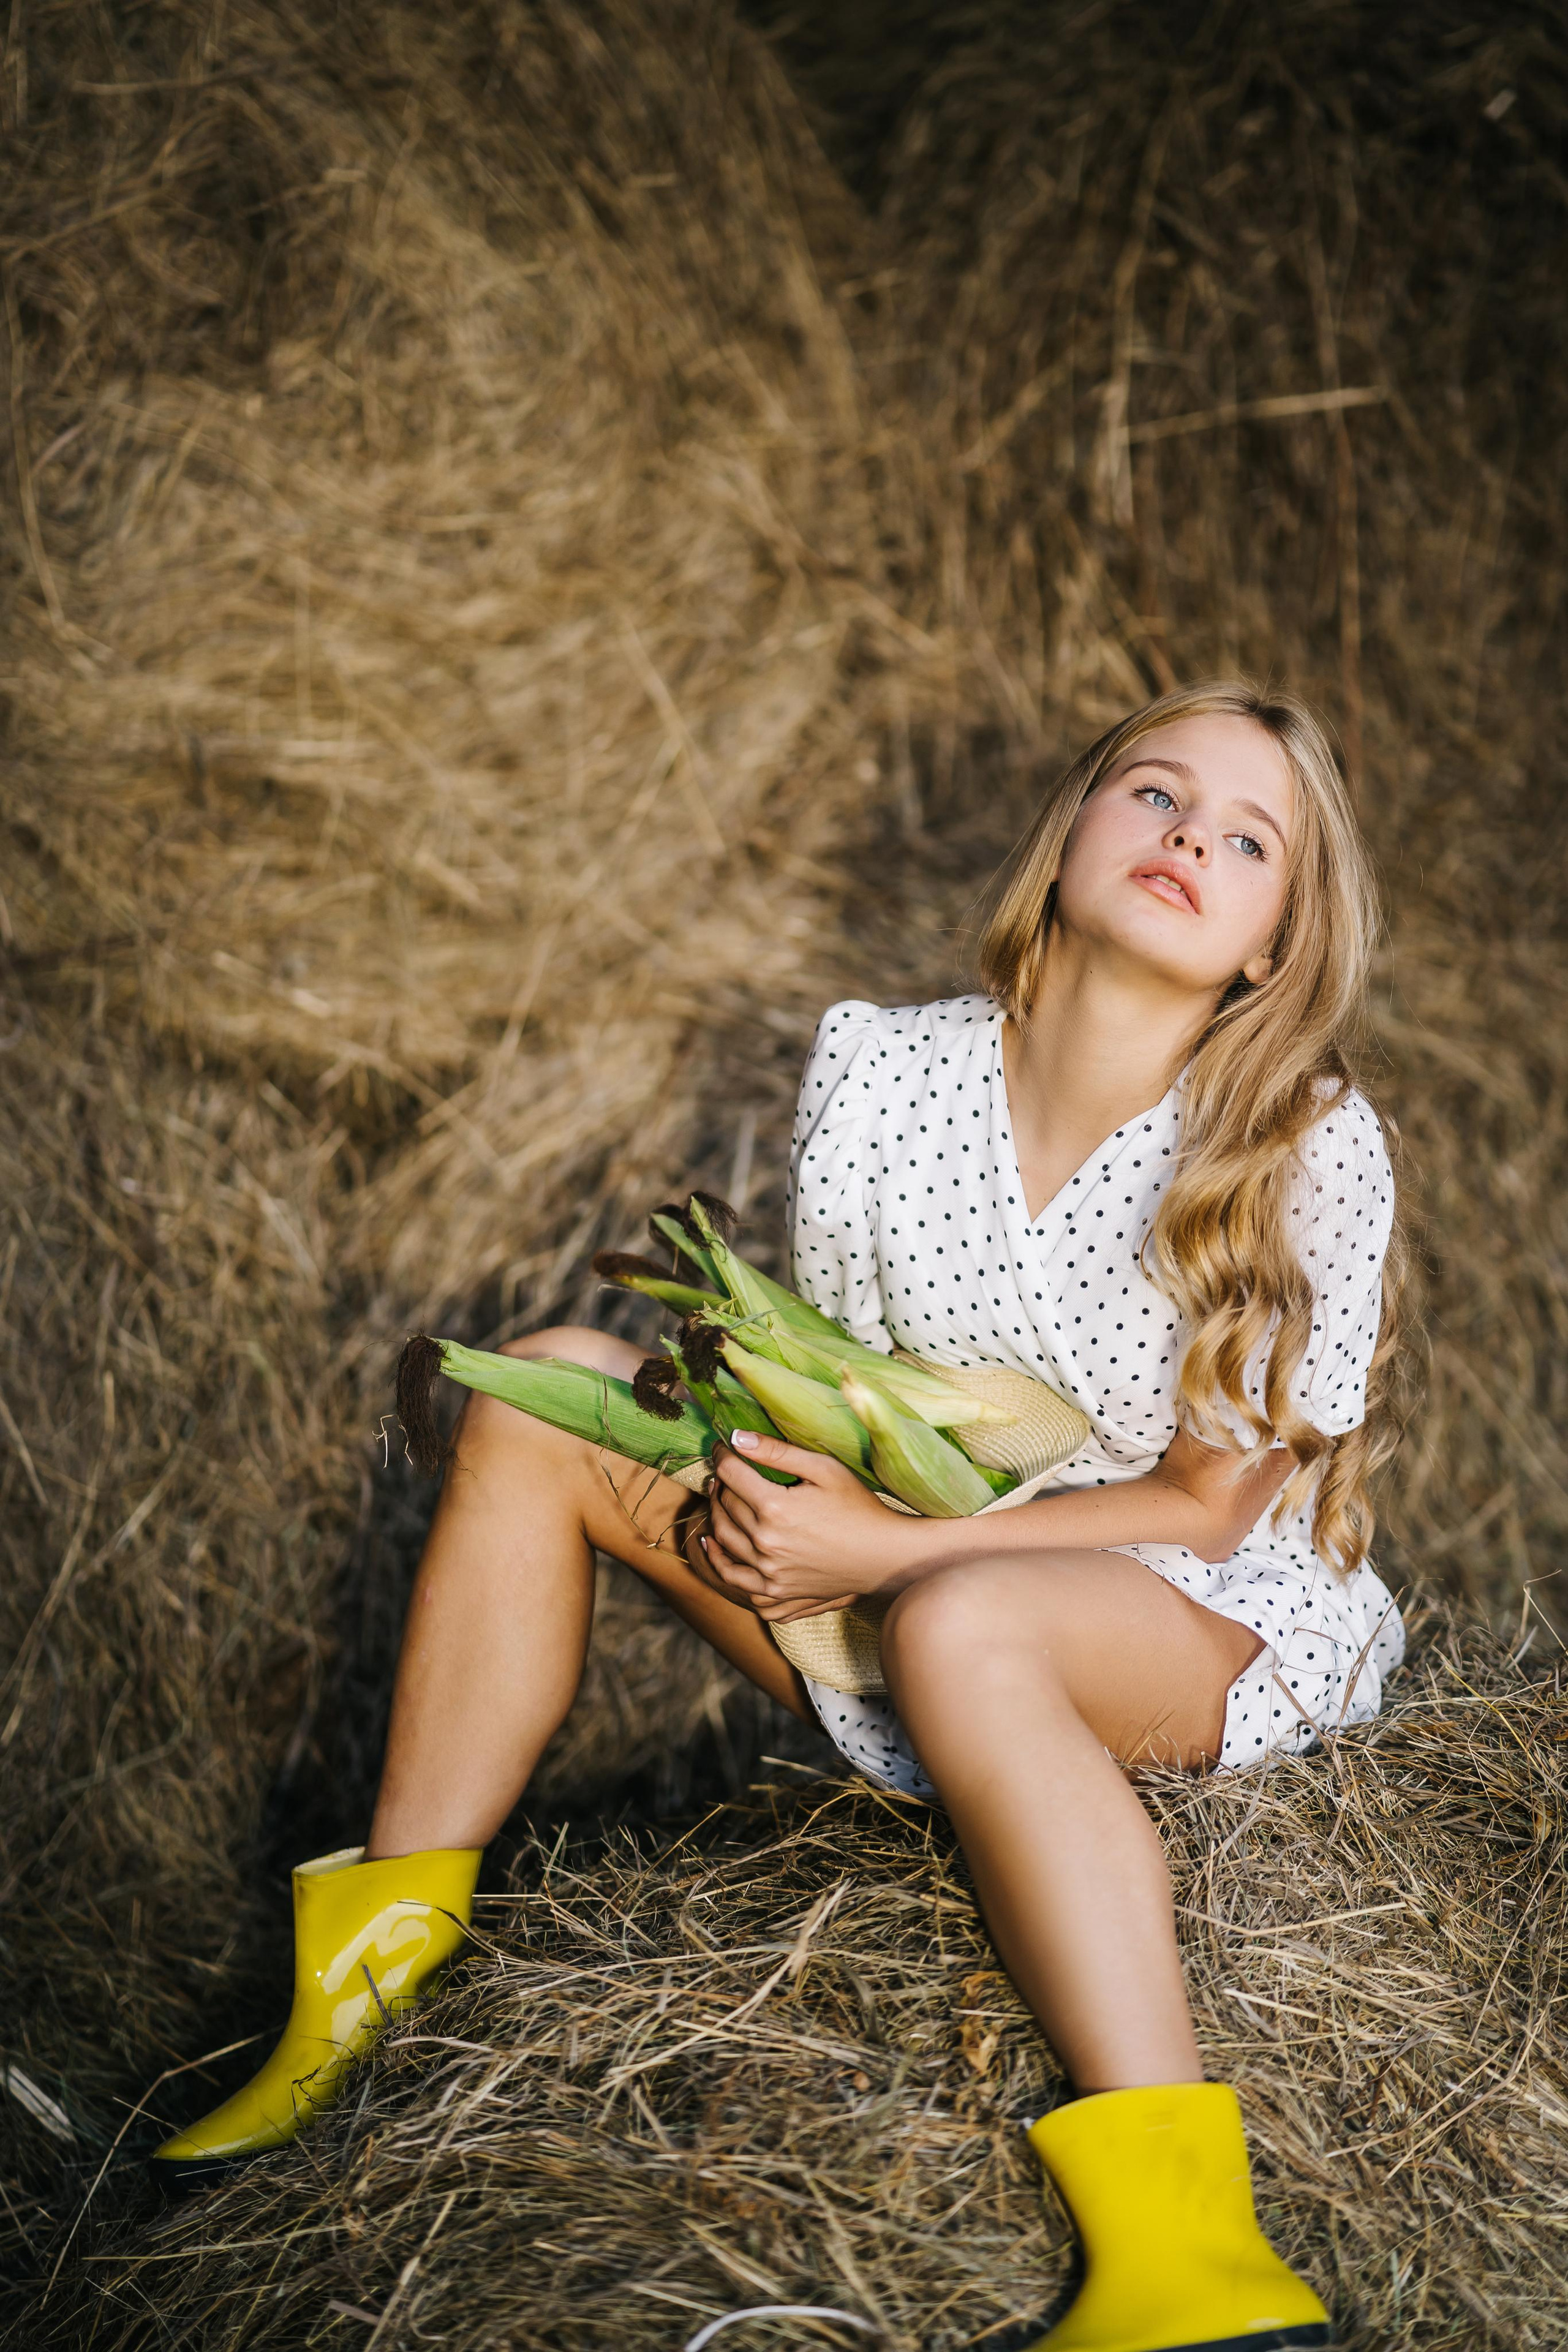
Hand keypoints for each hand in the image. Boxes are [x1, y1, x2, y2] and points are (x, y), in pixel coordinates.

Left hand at [702, 1432, 924, 1621]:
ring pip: (722, 1539)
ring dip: (715, 1515)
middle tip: (725, 1471)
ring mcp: (768, 1572)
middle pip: (725, 1505)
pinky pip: (733, 1578)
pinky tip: (711, 1544)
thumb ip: (777, 1452)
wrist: (884, 1557)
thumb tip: (735, 1437)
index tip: (723, 1448)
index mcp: (775, 1508)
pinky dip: (717, 1560)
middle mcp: (765, 1543)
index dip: (723, 1456)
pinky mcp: (775, 1591)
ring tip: (719, 1498)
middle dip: (721, 1483)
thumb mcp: (825, 1469)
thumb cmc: (859, 1508)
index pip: (730, 1475)